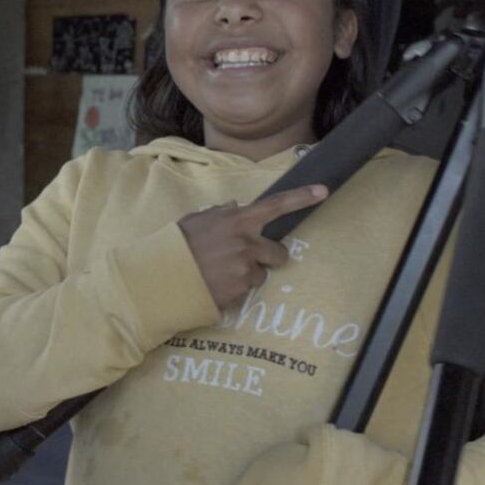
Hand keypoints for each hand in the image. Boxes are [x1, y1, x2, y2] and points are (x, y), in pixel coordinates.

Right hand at [178, 185, 327, 310]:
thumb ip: (220, 214)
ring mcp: (245, 270)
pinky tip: (214, 285)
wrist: (162, 278)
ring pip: (260, 274)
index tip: (323, 191)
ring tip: (219, 274)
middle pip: (279, 253)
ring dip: (245, 275)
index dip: (301, 198)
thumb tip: (235, 208)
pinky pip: (245, 291)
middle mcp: (246, 244)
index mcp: (236, 221)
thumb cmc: (177, 245)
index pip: (275, 206)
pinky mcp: (240, 292)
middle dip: (267, 257)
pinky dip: (234, 290)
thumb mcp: (196, 220)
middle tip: (244, 259)